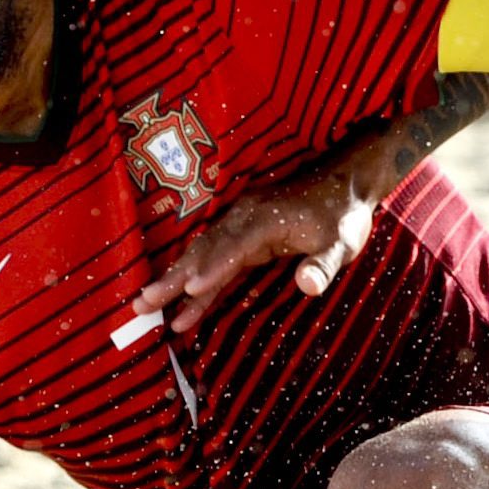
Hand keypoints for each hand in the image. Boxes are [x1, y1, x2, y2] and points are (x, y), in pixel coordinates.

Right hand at [129, 162, 377, 334]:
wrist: (344, 184)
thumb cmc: (343, 216)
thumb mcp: (341, 244)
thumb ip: (324, 266)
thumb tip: (308, 286)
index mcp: (267, 219)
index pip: (235, 248)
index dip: (213, 269)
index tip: (190, 290)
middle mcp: (245, 217)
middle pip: (205, 250)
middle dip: (174, 279)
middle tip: (143, 303)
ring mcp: (240, 222)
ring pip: (201, 252)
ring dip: (174, 278)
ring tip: (145, 303)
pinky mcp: (241, 230)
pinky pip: (211, 254)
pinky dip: (194, 274)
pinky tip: (180, 296)